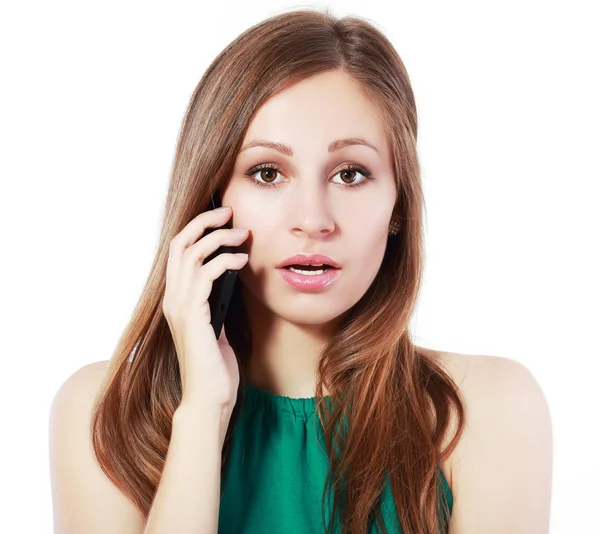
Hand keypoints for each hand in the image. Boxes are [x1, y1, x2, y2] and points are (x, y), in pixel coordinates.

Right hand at [162, 206, 248, 413]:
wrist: (209, 398)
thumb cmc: (216, 366)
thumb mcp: (217, 325)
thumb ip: (216, 301)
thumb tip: (230, 277)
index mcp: (177, 299)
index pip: (179, 252)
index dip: (198, 229)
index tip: (223, 219)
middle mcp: (172, 298)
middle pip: (181, 243)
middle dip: (205, 222)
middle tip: (231, 213)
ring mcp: (179, 306)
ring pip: (191, 253)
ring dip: (219, 238)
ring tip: (243, 234)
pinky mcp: (192, 314)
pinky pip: (206, 274)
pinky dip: (225, 261)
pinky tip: (242, 261)